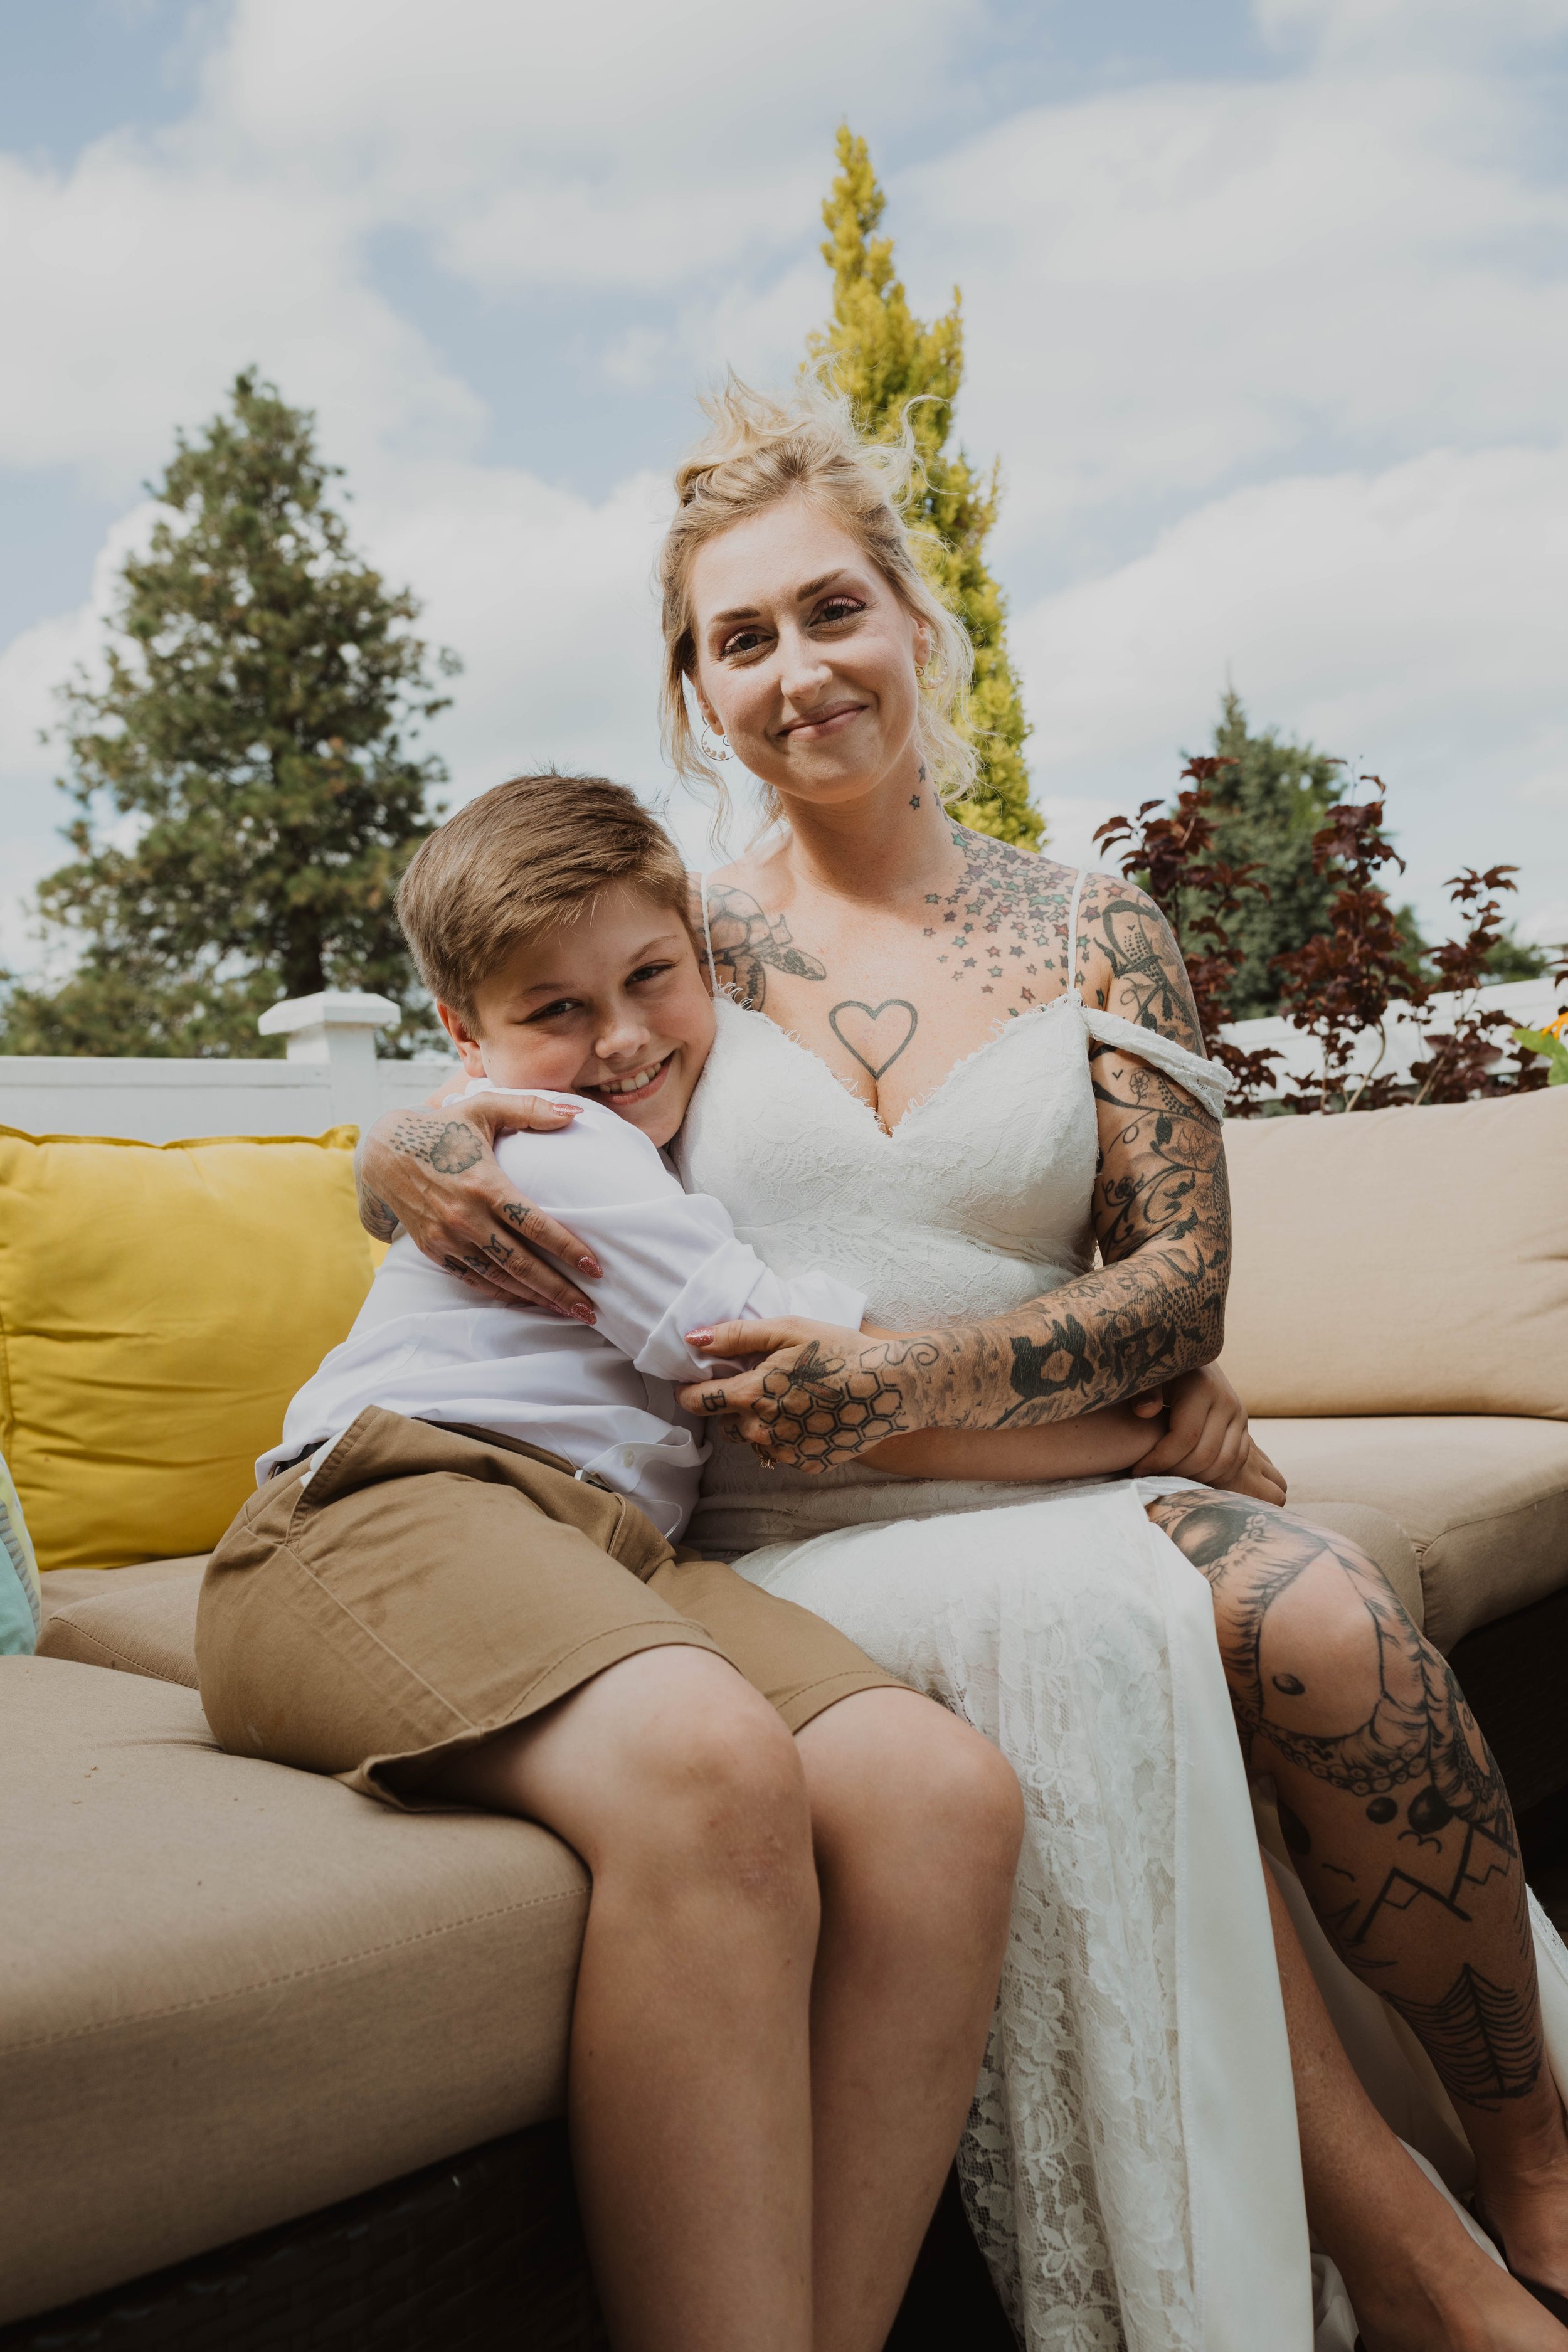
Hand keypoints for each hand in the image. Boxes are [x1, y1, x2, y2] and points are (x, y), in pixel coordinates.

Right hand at [356, 1095, 602, 1316]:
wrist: (383, 1151)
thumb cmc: (443, 1127)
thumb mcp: (485, 1108)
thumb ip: (532, 1109)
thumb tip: (575, 1112)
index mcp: (484, 1185)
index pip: (535, 1225)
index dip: (567, 1249)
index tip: (595, 1268)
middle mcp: (466, 1217)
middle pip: (521, 1263)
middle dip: (560, 1290)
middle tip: (591, 1310)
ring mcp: (448, 1238)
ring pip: (499, 1278)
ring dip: (535, 1298)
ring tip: (568, 1311)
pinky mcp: (435, 1250)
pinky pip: (475, 1279)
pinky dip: (503, 1293)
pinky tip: (529, 1300)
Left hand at [678, 1318, 940, 1473]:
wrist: (891, 1386)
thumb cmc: (839, 1351)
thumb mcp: (787, 1329)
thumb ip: (736, 1335)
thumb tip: (693, 1338)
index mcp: (751, 1396)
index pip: (698, 1401)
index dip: (690, 1390)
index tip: (692, 1383)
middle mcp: (762, 1432)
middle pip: (726, 1423)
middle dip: (734, 1406)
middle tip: (762, 1384)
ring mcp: (786, 1453)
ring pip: (754, 1441)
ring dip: (761, 1424)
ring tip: (791, 1400)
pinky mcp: (809, 1464)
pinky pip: (784, 1453)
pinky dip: (790, 1438)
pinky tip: (812, 1418)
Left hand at [1130, 1364, 1286, 1503]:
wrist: (1186, 1355)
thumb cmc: (1159, 1370)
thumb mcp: (1147, 1375)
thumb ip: (1143, 1392)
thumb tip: (1146, 1411)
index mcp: (1202, 1387)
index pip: (1184, 1438)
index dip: (1160, 1460)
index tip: (1137, 1470)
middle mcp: (1227, 1401)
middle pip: (1205, 1455)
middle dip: (1175, 1473)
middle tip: (1151, 1477)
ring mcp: (1239, 1415)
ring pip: (1225, 1463)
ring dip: (1195, 1478)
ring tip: (1168, 1477)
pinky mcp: (1243, 1426)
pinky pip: (1236, 1461)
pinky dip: (1215, 1475)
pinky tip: (1188, 1475)